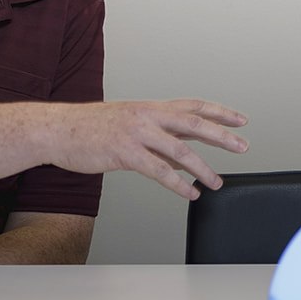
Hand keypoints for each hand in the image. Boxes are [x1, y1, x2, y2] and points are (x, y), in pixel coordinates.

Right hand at [54, 99, 248, 199]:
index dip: (220, 112)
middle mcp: (148, 116)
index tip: (241, 120)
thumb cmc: (91, 128)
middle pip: (195, 124)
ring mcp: (137, 133)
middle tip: (243, 147)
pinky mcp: (125, 153)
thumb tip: (183, 148)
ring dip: (203, 168)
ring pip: (180, 150)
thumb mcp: (130, 122)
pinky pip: (159, 171)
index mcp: (151, 107)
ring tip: (217, 182)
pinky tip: (189, 193)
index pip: (194, 106)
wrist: (57, 129)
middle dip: (223, 136)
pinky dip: (178, 184)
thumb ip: (158, 133)